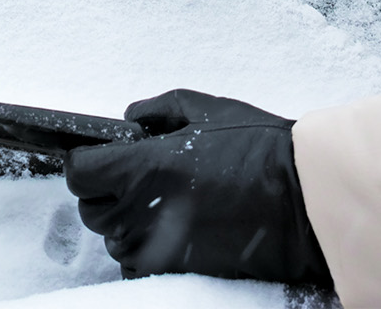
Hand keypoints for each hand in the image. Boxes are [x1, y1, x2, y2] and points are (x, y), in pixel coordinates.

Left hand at [63, 90, 331, 286]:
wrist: (301, 201)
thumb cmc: (259, 150)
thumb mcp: (208, 111)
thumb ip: (159, 109)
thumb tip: (130, 118)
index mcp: (143, 168)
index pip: (79, 174)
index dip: (88, 163)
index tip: (104, 159)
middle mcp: (141, 211)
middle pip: (91, 209)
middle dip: (107, 192)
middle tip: (140, 178)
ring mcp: (156, 247)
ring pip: (113, 239)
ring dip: (127, 222)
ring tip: (164, 203)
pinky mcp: (174, 270)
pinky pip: (136, 264)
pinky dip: (145, 249)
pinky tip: (174, 228)